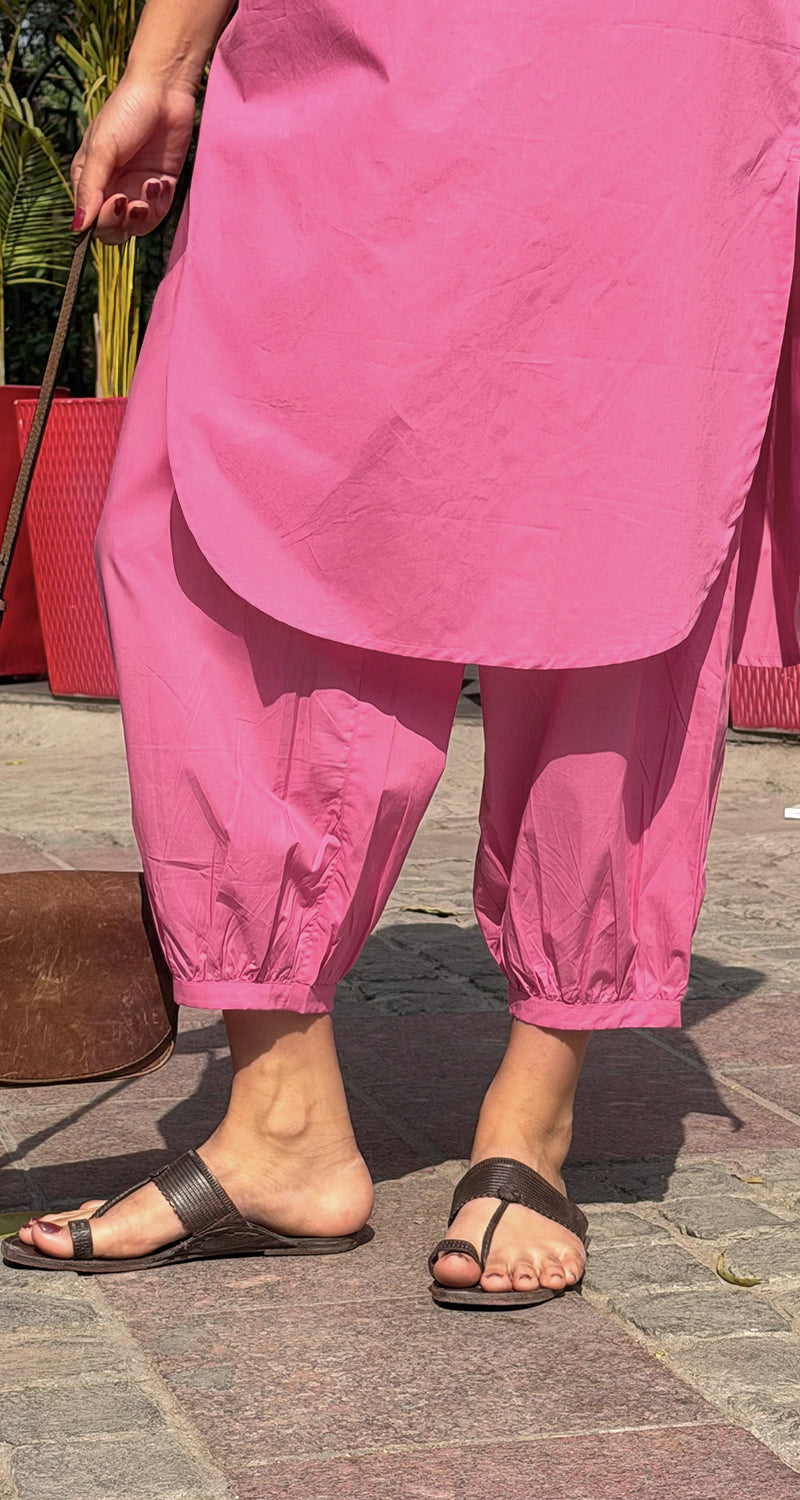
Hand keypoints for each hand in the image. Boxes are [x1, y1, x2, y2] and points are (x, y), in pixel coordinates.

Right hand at [70, 74, 196, 242]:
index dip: (102, 221)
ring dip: (145, 215)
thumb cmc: (125, 111)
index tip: (115, 201)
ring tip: (150, 186)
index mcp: (89, 178)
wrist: (163, 90)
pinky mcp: (160, 187)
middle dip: (122, 222)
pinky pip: (158, 213)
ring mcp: (136, 188)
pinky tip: (161, 182)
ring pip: (136, 227)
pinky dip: (160, 204)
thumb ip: (90, 188)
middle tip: (131, 202)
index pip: (90, 220)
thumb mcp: (102, 148)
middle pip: (112, 230)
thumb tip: (78, 226)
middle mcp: (111, 187)